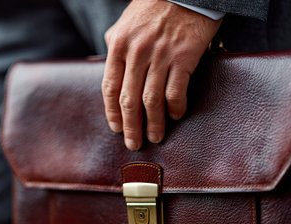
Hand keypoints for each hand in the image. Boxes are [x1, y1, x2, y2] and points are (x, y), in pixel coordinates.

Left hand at [102, 0, 220, 150]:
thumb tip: (107, 64)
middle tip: (133, 144)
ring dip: (153, 124)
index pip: (110, 88)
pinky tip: (176, 115)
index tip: (116, 128)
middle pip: (129, 100)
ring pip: (152, 101)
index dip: (112, 113)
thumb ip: (115, 43)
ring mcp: (160, 56)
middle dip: (130, 127)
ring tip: (155, 137)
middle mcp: (136, 53)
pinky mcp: (184, 57)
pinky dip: (176, 108)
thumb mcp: (126, 22)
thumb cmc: (153, 6)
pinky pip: (176, 91)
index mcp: (118, 46)